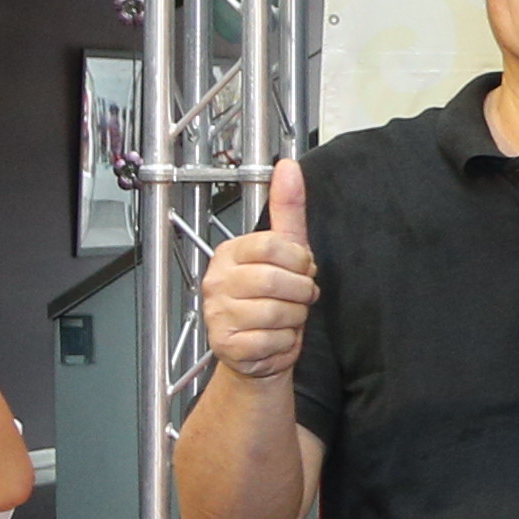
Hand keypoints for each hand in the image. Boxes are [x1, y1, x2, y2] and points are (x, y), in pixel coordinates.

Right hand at [202, 157, 317, 383]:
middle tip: (296, 298)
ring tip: (285, 318)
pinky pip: (273, 340)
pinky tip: (275, 338)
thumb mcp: (285, 250)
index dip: (298, 260)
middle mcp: (218, 281)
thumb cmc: (273, 298)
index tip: (300, 269)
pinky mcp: (226, 344)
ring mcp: (218, 314)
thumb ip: (288, 209)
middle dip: (300, 293)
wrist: (258, 351)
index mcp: (230, 254)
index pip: (272, 245)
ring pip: (278, 313)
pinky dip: (285, 343)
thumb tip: (288, 167)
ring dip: (294, 319)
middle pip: (276, 280)